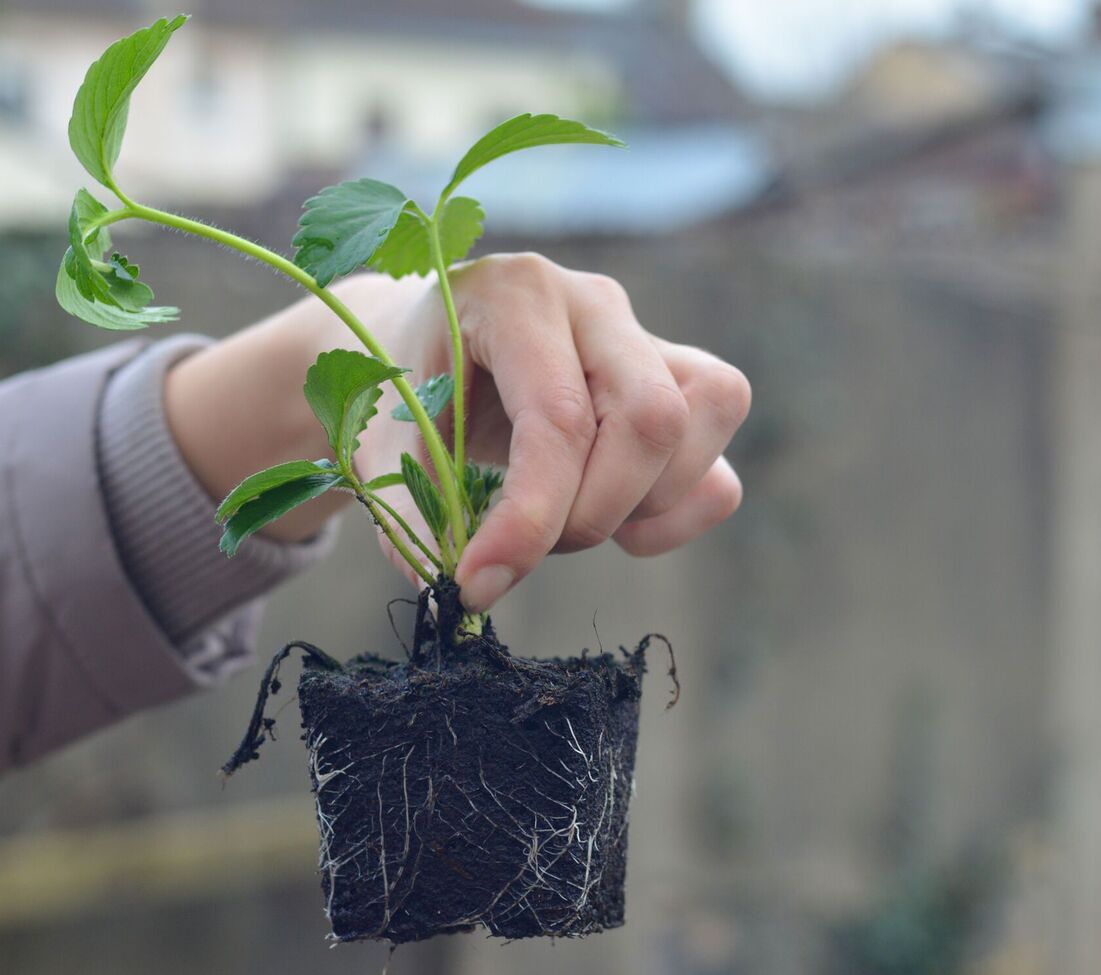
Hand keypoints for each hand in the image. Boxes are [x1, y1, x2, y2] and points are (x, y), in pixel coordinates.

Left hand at [165, 254, 749, 611]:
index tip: (478, 583)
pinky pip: (719, 463)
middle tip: (530, 546)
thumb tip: (447, 591)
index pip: (557, 417)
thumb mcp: (381, 439)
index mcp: (515, 295)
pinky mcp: (677, 384)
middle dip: (594, 511)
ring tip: (566, 523)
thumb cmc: (404, 386)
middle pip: (652, 416)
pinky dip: (675, 514)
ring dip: (641, 507)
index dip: (529, 518)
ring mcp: (646, 338)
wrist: (426, 346)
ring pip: (706, 420)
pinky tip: (617, 523)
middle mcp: (594, 304)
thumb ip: (409, 508)